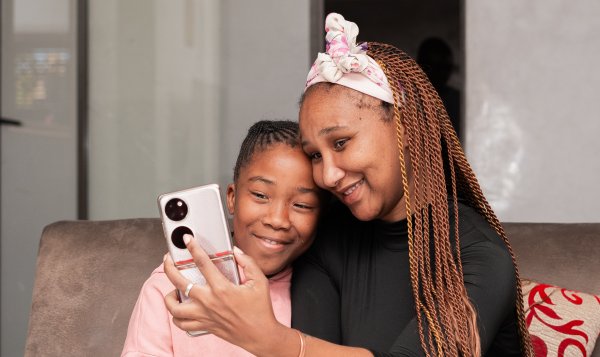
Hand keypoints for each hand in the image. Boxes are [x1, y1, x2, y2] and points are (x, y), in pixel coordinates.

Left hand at [164, 235, 283, 352]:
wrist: (260, 334)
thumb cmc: (261, 310)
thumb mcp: (260, 281)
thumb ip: (248, 263)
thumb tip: (236, 252)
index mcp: (222, 288)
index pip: (202, 263)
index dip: (193, 248)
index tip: (187, 240)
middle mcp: (209, 302)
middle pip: (179, 282)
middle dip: (169, 267)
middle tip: (168, 261)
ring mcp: (204, 315)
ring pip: (174, 308)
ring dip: (169, 297)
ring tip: (172, 289)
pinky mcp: (204, 326)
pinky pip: (182, 325)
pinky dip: (176, 317)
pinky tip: (180, 309)